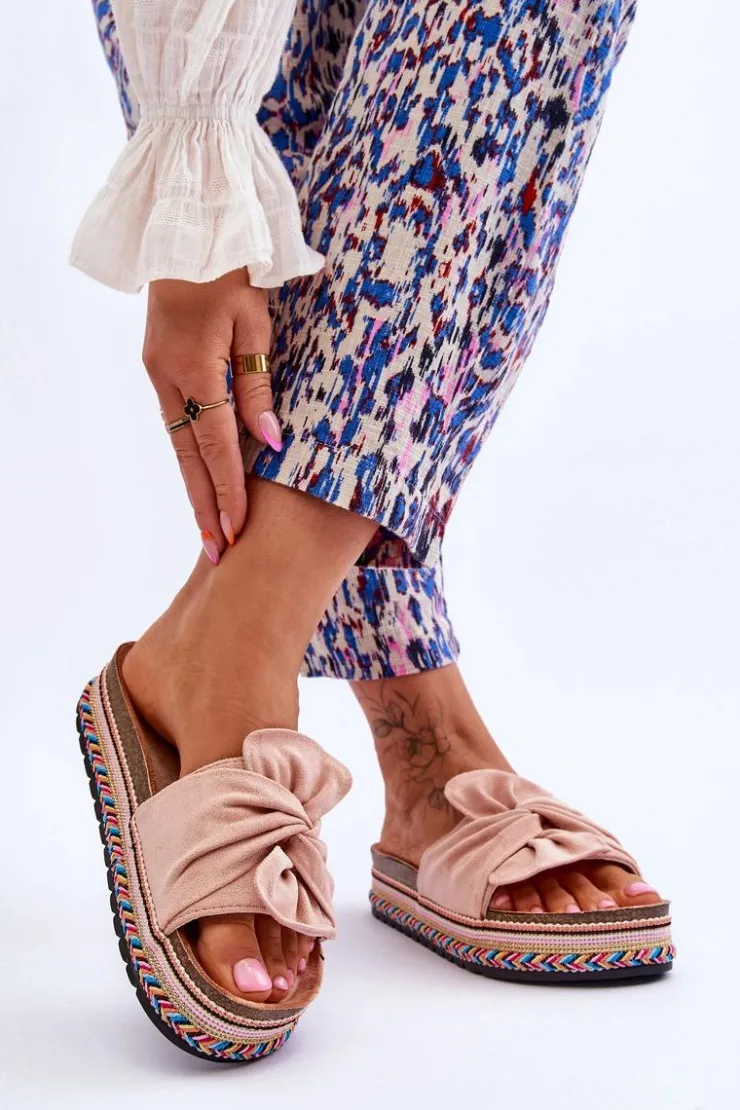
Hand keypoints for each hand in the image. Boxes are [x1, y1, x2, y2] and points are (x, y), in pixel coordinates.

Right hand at [143, 268, 281, 562]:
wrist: (187, 230)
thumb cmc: (231, 271)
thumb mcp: (254, 324)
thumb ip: (258, 385)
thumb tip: (269, 440)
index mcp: (195, 368)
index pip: (216, 445)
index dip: (230, 490)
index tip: (237, 529)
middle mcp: (169, 378)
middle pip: (188, 458)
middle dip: (205, 506)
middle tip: (217, 552)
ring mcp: (158, 373)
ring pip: (178, 445)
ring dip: (196, 488)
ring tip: (211, 529)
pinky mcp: (158, 367)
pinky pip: (176, 423)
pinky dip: (190, 458)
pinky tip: (202, 481)